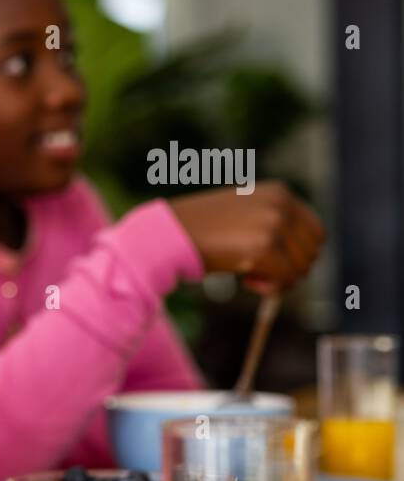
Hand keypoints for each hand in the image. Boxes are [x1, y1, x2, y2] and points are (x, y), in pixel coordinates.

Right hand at [168, 182, 324, 290]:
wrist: (166, 235)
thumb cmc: (198, 230)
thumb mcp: (242, 215)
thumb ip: (271, 225)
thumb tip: (298, 257)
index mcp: (279, 193)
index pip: (314, 231)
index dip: (298, 254)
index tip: (274, 262)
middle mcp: (281, 205)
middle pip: (313, 250)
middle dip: (291, 268)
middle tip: (260, 272)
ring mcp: (273, 225)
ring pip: (302, 266)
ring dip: (280, 279)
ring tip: (249, 275)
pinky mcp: (263, 247)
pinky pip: (285, 279)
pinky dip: (269, 287)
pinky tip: (245, 280)